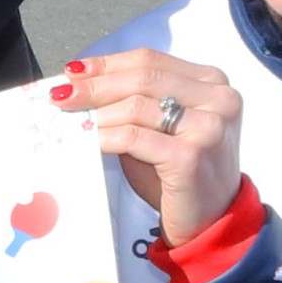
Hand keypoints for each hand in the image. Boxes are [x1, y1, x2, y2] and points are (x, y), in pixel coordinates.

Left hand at [51, 42, 248, 247]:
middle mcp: (218, 99)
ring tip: (72, 119)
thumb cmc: (182, 174)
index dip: (108, 64)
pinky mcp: (191, 155)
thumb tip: (82, 86)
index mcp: (213, 83)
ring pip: (136, 105)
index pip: (151, 60)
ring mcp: (208, 126)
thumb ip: (135, 102)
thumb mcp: (162, 128)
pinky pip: (133, 137)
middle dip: (96, 85)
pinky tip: (88, 140)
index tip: (76, 71)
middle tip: (62, 94)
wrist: (210, 222)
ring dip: (97, 112)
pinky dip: (105, 136)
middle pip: (143, 78)